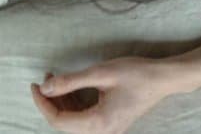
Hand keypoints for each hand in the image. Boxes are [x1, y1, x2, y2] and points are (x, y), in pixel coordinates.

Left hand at [30, 57, 196, 133]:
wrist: (165, 79)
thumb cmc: (137, 74)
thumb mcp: (101, 73)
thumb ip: (70, 81)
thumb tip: (45, 87)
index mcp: (97, 123)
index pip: (58, 120)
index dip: (42, 103)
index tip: (35, 84)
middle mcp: (101, 132)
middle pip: (64, 123)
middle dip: (51, 102)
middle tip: (46, 79)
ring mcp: (107, 130)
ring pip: (74, 121)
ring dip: (62, 102)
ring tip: (57, 80)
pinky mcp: (111, 123)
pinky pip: (85, 119)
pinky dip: (75, 104)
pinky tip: (73, 87)